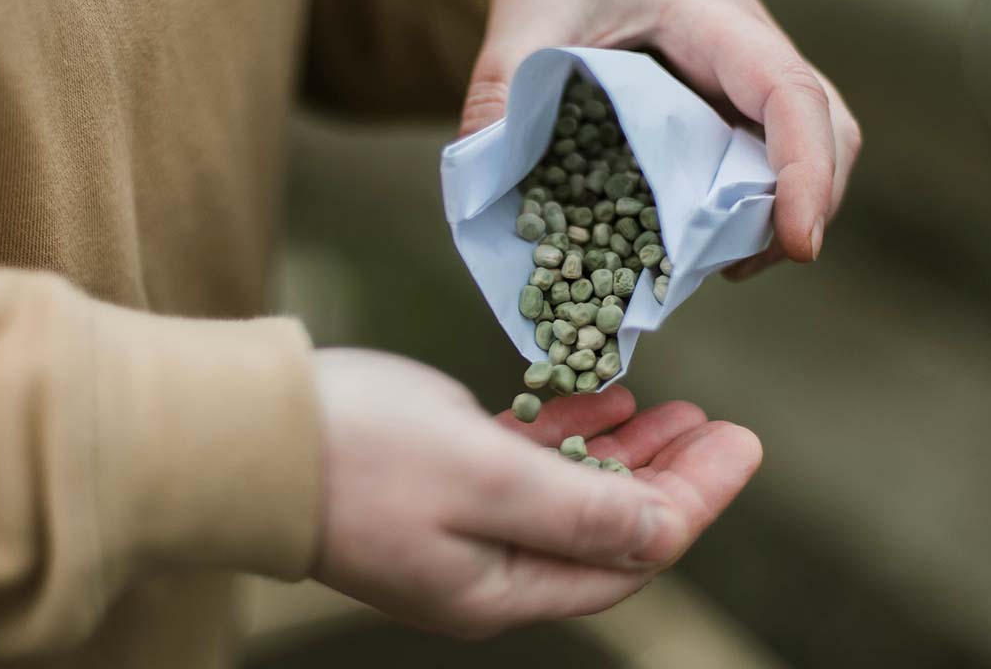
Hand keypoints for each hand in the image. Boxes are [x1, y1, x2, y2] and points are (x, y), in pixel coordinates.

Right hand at [311, 348, 760, 636]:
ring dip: (626, 453)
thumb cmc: (360, 451)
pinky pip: (527, 469)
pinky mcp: (439, 487)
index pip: (630, 555)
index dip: (695, 501)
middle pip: (609, 531)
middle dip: (672, 480)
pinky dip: (569, 436)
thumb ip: (579, 510)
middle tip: (722, 428)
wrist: (247, 434)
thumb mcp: (482, 478)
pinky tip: (600, 402)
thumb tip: (667, 533)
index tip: (743, 445)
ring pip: (573, 497)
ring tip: (677, 409)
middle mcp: (488, 572)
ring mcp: (461, 530)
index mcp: (501, 588)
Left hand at [461, 0, 860, 277]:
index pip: (788, 92)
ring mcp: (746, 73)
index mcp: (711, 19)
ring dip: (780, 209)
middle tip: (739, 267)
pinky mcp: (730, 97)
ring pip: (810, 142)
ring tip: (721, 266)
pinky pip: (767, 151)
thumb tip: (482, 179)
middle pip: (827, 125)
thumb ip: (503, 90)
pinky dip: (750, 202)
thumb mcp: (525, 18)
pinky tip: (702, 240)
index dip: (804, 169)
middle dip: (806, 203)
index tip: (798, 240)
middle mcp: (748, 46)